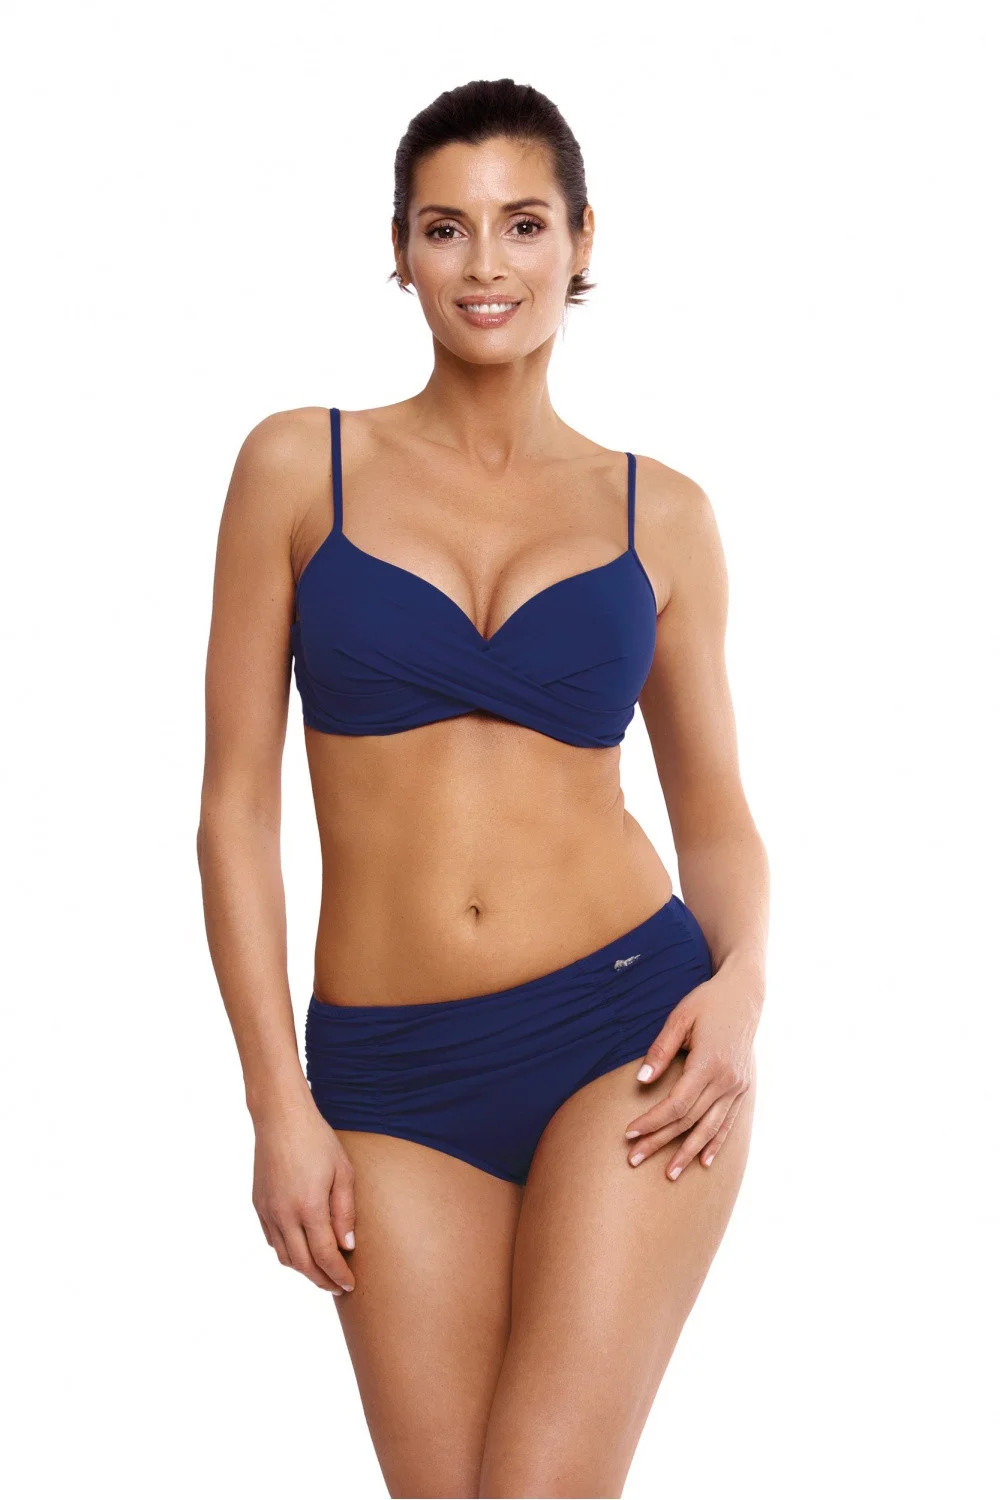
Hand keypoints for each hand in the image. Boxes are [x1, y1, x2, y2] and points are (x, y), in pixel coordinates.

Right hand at [252, 1096, 356, 1294]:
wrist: (280, 1117)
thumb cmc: (317, 1140)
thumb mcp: (342, 1172)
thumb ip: (345, 1212)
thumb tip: (347, 1246)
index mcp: (308, 1207)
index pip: (325, 1255)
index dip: (338, 1274)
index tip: (349, 1284)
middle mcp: (284, 1214)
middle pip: (302, 1264)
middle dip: (321, 1279)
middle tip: (337, 1286)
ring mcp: (268, 1210)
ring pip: (283, 1256)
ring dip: (303, 1269)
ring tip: (321, 1270)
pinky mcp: (258, 1204)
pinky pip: (272, 1239)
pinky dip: (287, 1252)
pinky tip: (301, 1248)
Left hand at [623, 963, 759, 1178]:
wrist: (745, 994)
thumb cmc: (707, 1002)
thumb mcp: (680, 1017)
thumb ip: (660, 1050)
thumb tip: (641, 1081)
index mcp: (709, 1063)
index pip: (676, 1104)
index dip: (652, 1122)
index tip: (629, 1133)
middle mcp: (727, 1080)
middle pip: (689, 1121)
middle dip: (660, 1142)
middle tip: (634, 1158)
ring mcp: (738, 1087)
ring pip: (709, 1128)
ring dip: (688, 1152)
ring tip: (669, 1173)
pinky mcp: (743, 1088)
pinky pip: (728, 1123)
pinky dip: (715, 1143)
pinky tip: (704, 1161)